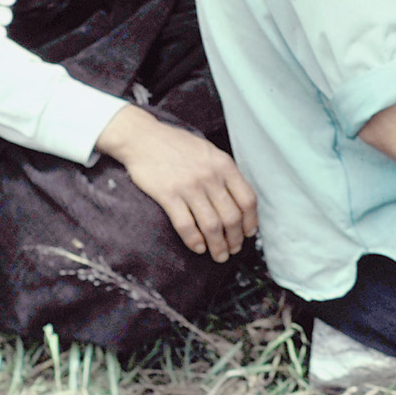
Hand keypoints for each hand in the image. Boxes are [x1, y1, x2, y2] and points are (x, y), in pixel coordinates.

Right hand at [97, 106, 258, 262]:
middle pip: (232, 216)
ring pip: (211, 225)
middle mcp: (211, 177)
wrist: (144, 139)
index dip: (251, 221)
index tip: (249, 233)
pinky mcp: (168, 195)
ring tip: (219, 255)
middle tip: (234, 250)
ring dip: (218, 245)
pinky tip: (198, 248)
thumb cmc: (179, 146)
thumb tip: (238, 201)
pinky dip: (194, 240)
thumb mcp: (210, 153)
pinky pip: (185, 224)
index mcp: (225, 165)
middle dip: (236, 239)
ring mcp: (189, 187)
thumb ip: (224, 174)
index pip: (247, 199)